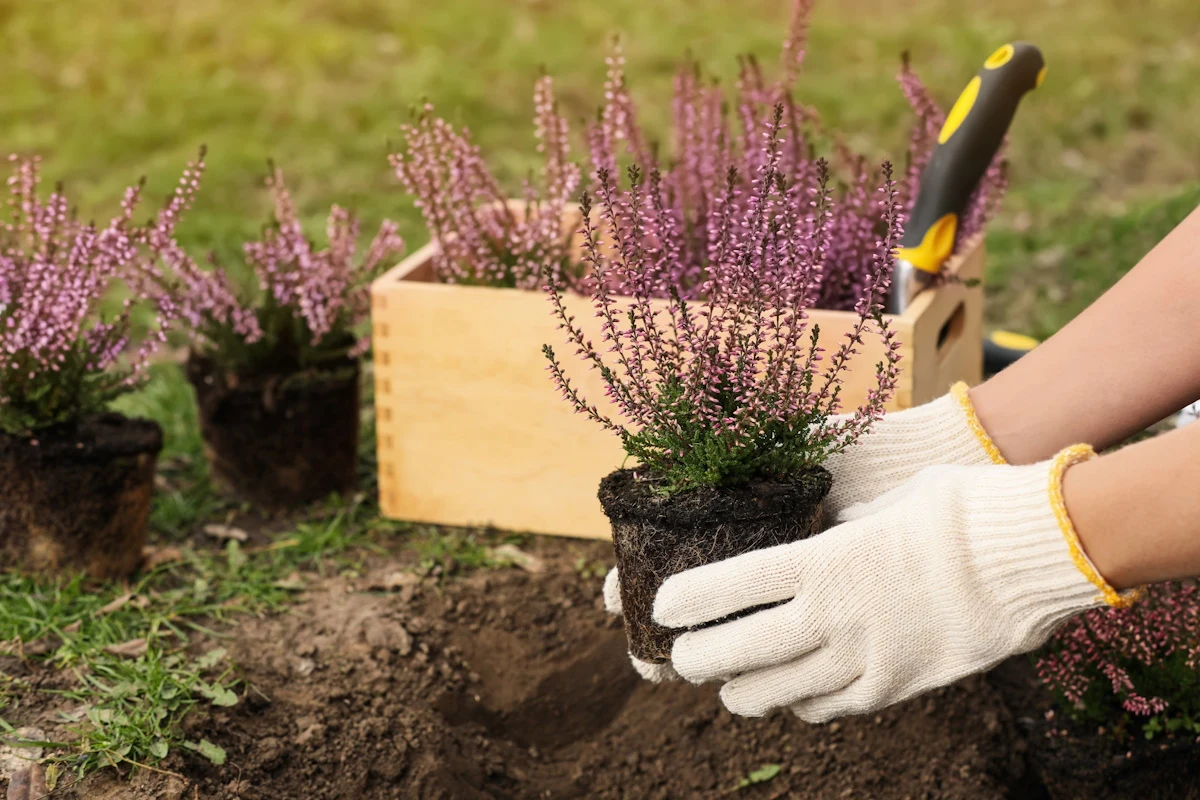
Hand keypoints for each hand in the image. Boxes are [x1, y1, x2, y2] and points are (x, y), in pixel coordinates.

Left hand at [604, 381, 1003, 683]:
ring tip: (728, 682)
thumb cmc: (955, 507)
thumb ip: (834, 525)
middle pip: (736, 652)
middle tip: (678, 657)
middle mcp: (832, 616)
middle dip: (696, 659)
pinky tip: (794, 691)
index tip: (658, 607)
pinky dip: (801, 702)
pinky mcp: (894, 687)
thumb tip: (818, 533)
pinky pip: (827, 708)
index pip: (729, 587)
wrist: (1033, 553)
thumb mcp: (880, 500)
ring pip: (774, 693)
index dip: (686, 601)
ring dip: (741, 690)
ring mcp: (863, 658)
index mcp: (821, 560)